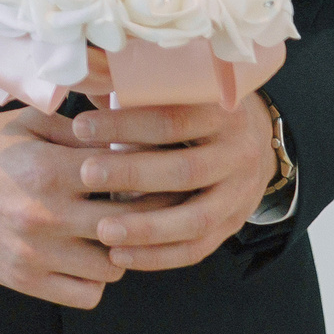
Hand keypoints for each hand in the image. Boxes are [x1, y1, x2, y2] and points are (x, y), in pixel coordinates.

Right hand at [0, 106, 147, 309]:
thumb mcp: (24, 123)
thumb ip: (77, 129)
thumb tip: (130, 135)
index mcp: (47, 169)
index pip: (127, 175)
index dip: (149, 170)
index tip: (156, 168)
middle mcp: (46, 215)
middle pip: (131, 225)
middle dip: (148, 212)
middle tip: (150, 203)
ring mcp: (36, 253)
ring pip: (114, 267)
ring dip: (122, 250)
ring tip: (114, 232)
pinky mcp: (25, 281)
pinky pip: (87, 294)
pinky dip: (95, 279)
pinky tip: (88, 257)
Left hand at [69, 93, 278, 270]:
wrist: (252, 138)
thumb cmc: (193, 108)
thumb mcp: (177, 90)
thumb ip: (136, 88)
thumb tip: (82, 77)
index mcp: (220, 112)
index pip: (171, 119)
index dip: (125, 124)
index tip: (80, 127)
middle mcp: (237, 153)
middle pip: (184, 170)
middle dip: (132, 174)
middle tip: (86, 175)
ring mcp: (240, 193)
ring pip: (195, 218)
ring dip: (146, 228)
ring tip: (102, 231)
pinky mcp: (233, 223)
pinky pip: (198, 248)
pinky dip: (159, 257)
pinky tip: (120, 257)